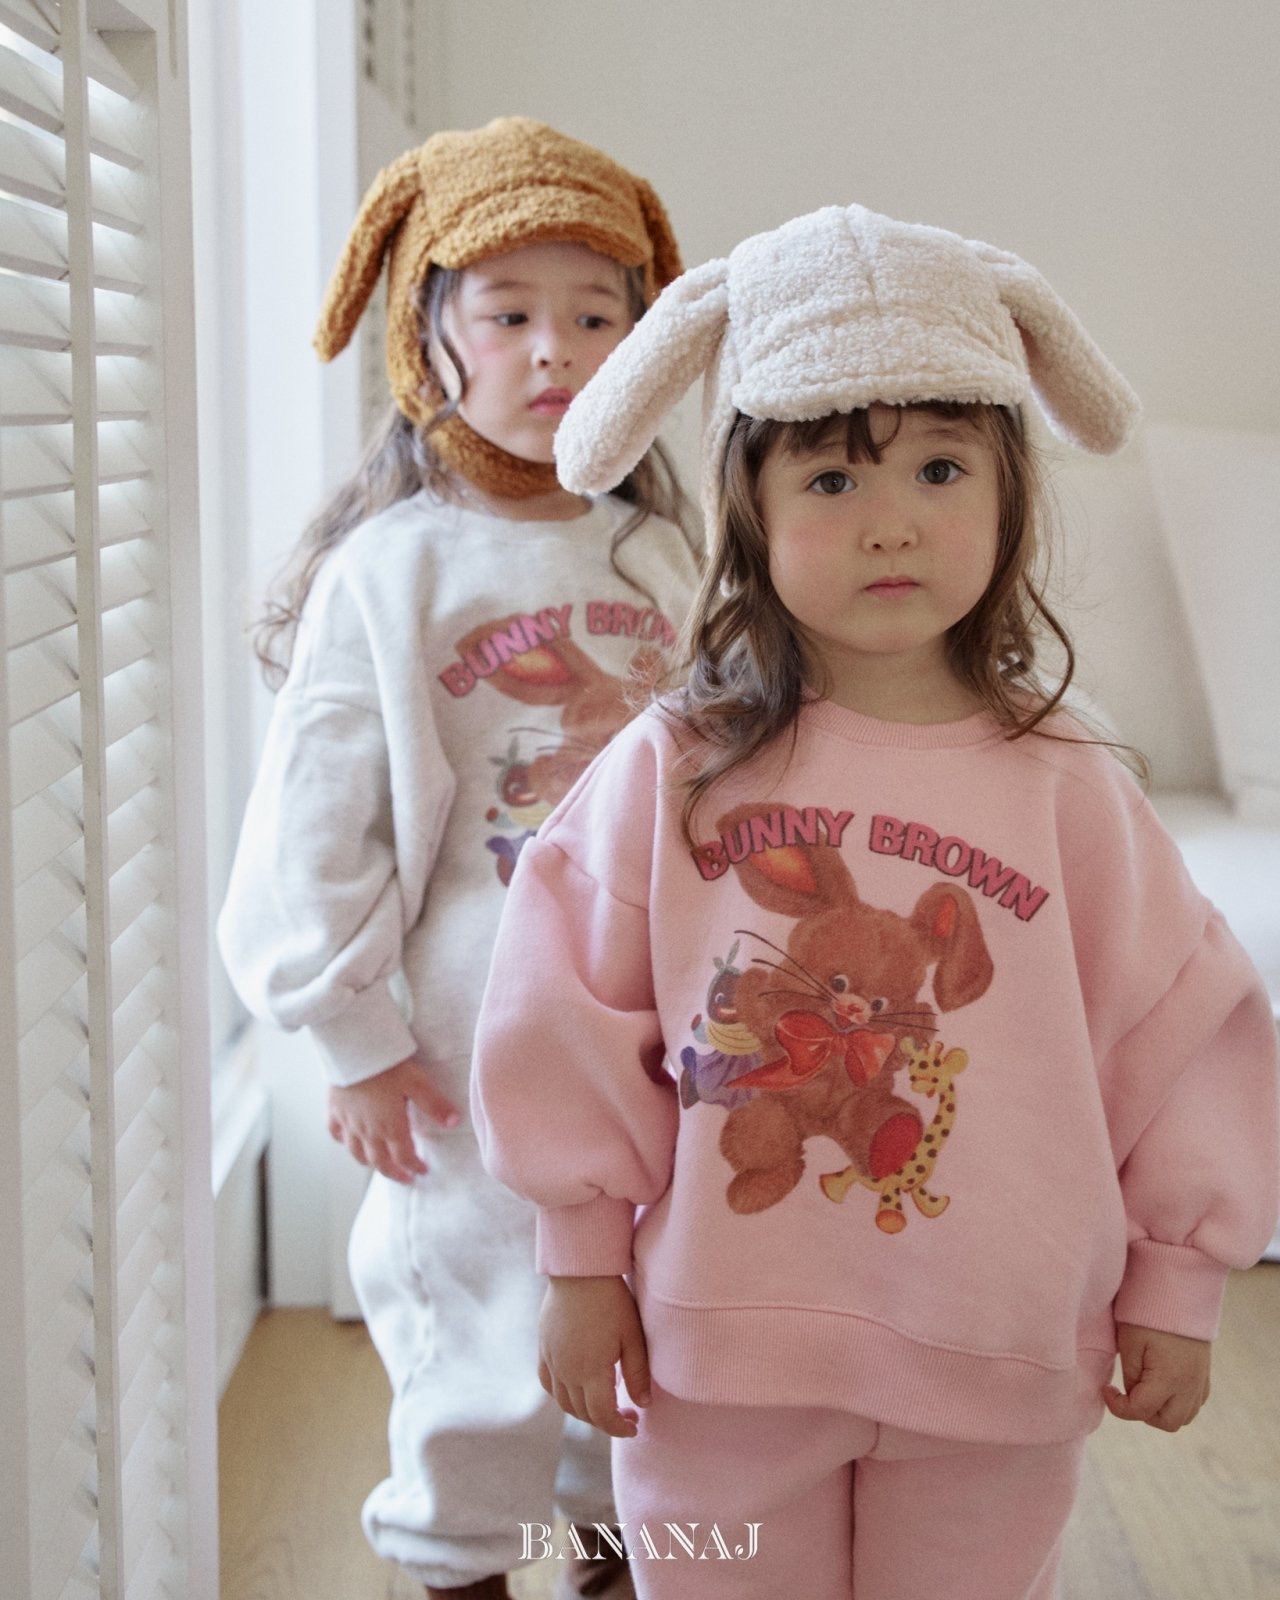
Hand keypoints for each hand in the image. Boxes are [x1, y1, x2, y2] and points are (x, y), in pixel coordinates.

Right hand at [327, 1054, 459, 1183]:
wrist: (352, 1050)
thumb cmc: (386, 1065)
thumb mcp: (417, 1082)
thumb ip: (435, 1104)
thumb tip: (454, 1122)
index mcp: (390, 1127)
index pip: (404, 1156)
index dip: (414, 1166)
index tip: (422, 1171)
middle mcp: (368, 1131)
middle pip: (379, 1162)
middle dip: (393, 1173)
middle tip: (404, 1177)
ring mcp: (348, 1123)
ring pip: (356, 1153)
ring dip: (369, 1163)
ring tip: (378, 1164)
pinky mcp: (334, 1111)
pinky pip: (336, 1134)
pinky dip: (343, 1142)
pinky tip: (349, 1141)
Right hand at [539, 1276, 650, 1438]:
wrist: (580, 1271)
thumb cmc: (611, 1301)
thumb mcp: (632, 1336)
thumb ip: (638, 1373)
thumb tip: (644, 1404)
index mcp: (590, 1371)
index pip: (602, 1416)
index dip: (619, 1427)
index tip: (635, 1426)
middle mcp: (567, 1371)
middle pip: (583, 1413)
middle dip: (606, 1421)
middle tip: (627, 1414)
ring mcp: (552, 1360)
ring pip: (564, 1402)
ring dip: (584, 1412)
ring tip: (605, 1404)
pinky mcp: (543, 1348)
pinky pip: (548, 1383)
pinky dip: (562, 1395)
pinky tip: (576, 1389)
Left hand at [1103, 1322, 1210, 1431]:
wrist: (1180, 1291)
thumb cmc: (1149, 1314)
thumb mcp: (1130, 1343)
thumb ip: (1131, 1376)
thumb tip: (1133, 1394)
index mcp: (1169, 1379)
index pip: (1141, 1412)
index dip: (1118, 1406)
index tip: (1106, 1389)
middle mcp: (1189, 1386)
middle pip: (1167, 1423)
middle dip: (1143, 1414)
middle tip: (1127, 1393)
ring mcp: (1200, 1381)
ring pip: (1184, 1417)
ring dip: (1162, 1411)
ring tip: (1144, 1390)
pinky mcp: (1205, 1374)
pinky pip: (1195, 1403)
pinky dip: (1178, 1403)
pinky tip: (1162, 1386)